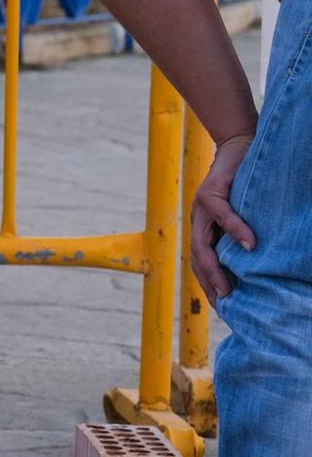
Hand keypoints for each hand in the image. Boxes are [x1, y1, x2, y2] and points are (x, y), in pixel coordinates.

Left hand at [191, 133, 256, 305]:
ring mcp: (200, 208)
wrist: (238, 146)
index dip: (209, 286)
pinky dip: (236, 230)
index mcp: (206, 229)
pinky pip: (222, 215)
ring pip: (204, 243)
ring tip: (229, 288)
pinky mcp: (210, 192)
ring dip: (216, 267)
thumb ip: (242, 235)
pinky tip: (250, 245)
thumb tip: (259, 260)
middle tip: (224, 306)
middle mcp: (199, 222)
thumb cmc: (246, 185)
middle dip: (209, 284)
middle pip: (198, 259)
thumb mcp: (244, 214)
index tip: (223, 310)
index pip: (202, 264)